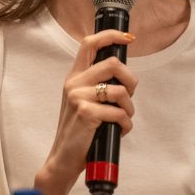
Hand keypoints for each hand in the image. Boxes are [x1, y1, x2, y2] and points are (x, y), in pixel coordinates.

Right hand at [38, 29, 138, 187]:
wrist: (63, 159)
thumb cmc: (79, 132)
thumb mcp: (83, 102)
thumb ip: (97, 85)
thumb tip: (124, 76)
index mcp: (74, 77)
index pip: (89, 43)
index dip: (111, 36)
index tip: (128, 38)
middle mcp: (74, 83)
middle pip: (113, 64)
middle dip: (131, 80)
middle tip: (129, 96)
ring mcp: (78, 96)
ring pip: (120, 90)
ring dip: (129, 108)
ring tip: (124, 119)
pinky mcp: (86, 112)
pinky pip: (119, 113)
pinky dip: (126, 124)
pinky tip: (120, 130)